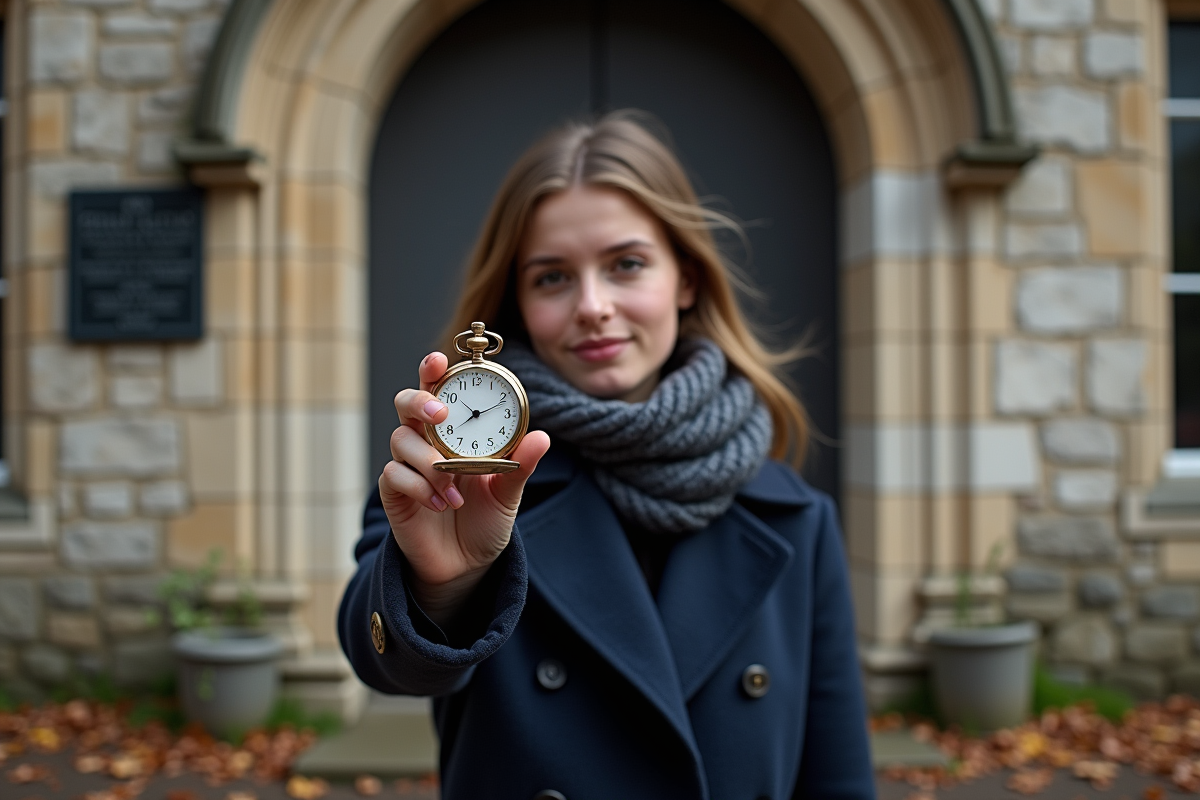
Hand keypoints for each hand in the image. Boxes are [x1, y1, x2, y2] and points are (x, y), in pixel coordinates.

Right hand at [378, 352, 550, 626]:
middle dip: (419, 401)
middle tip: (439, 415)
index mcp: (454, 429)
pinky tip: (442, 504)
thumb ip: (522, 464)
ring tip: (455, 489)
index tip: (438, 361)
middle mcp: (426, 440)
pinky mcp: (394, 492)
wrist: (468, 564)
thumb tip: (542, 437)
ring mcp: (407, 465)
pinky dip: (419, 487)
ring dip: (428, 461)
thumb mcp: (509, 490)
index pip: (440, 389)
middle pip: (406, 402)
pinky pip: (394, 475)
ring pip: (400, 439)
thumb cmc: (486, 518)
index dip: (433, 370)